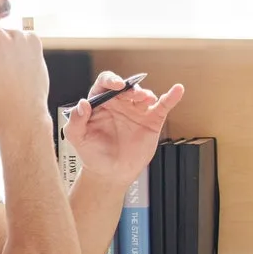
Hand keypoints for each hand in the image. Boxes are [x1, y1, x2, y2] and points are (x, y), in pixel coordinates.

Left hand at [62, 73, 184, 181]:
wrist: (110, 173)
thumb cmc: (92, 153)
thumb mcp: (77, 138)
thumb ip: (75, 121)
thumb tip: (82, 103)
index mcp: (100, 103)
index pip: (105, 84)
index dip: (110, 80)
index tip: (116, 85)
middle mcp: (119, 103)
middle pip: (126, 87)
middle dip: (129, 88)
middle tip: (132, 95)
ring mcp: (136, 111)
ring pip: (143, 95)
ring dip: (145, 94)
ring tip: (145, 99)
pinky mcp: (151, 120)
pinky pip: (162, 106)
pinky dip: (171, 97)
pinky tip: (177, 90)